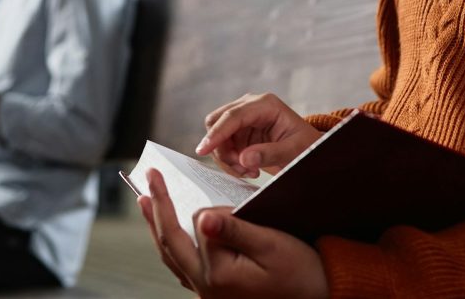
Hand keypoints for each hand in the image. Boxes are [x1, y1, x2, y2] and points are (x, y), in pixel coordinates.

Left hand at [138, 169, 327, 298]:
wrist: (319, 296)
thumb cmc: (301, 271)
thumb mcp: (272, 245)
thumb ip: (235, 230)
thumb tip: (202, 217)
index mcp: (219, 272)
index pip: (199, 226)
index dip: (213, 208)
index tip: (229, 199)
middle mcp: (206, 286)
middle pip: (170, 241)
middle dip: (158, 208)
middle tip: (149, 176)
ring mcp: (208, 292)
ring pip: (171, 256)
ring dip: (157, 226)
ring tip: (145, 200)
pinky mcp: (214, 292)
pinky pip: (182, 266)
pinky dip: (171, 246)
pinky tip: (169, 234)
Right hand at [197, 93, 321, 177]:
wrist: (309, 150)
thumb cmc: (306, 147)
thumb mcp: (294, 152)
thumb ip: (270, 154)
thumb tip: (244, 158)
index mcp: (266, 104)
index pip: (233, 116)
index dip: (216, 133)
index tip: (203, 150)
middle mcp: (251, 106)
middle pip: (217, 121)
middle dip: (222, 148)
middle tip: (240, 168)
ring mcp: (243, 118)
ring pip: (217, 135)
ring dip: (226, 158)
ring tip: (249, 172)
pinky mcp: (239, 131)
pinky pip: (222, 146)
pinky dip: (229, 161)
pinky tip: (247, 169)